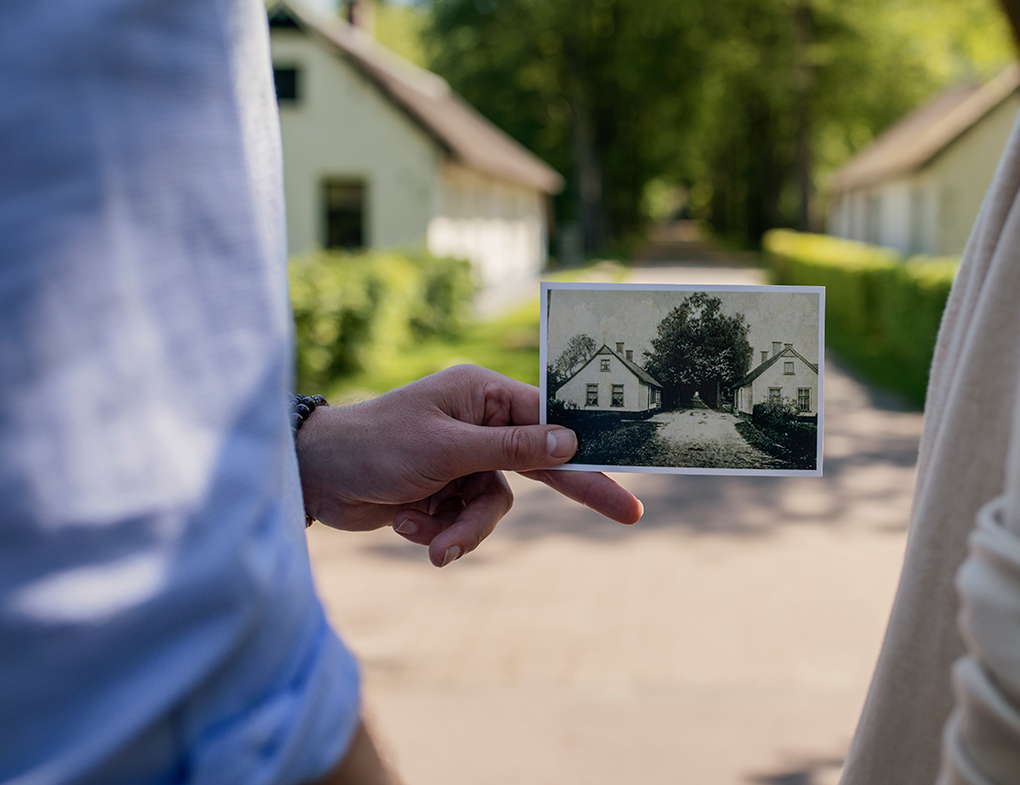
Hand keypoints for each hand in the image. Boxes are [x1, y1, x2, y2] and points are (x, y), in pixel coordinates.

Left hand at [295, 365, 642, 565]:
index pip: (548, 419)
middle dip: (569, 492)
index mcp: (481, 395)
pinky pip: (466, 521)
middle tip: (628, 514)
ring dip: (466, 530)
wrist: (312, 480)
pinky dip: (441, 532)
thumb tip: (569, 444)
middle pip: (538, 463)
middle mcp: (477, 423)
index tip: (624, 468)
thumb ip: (511, 448)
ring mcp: (462, 459)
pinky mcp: (443, 492)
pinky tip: (407, 528)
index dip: (586, 448)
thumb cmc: (374, 446)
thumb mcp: (447, 449)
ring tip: (434, 544)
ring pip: (497, 505)